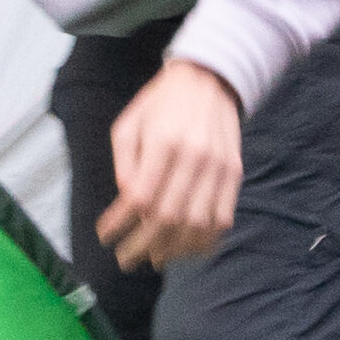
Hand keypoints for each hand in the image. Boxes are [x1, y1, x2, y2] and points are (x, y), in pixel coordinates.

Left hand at [97, 59, 241, 270]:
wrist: (209, 80)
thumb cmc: (161, 104)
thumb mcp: (129, 124)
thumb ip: (124, 164)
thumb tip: (126, 203)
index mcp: (163, 142)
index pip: (141, 197)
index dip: (121, 224)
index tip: (105, 237)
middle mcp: (194, 157)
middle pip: (168, 218)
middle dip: (142, 246)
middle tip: (125, 260)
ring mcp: (218, 167)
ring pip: (198, 225)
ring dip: (174, 250)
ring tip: (155, 258)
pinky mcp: (234, 174)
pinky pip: (222, 219)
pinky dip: (204, 241)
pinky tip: (186, 248)